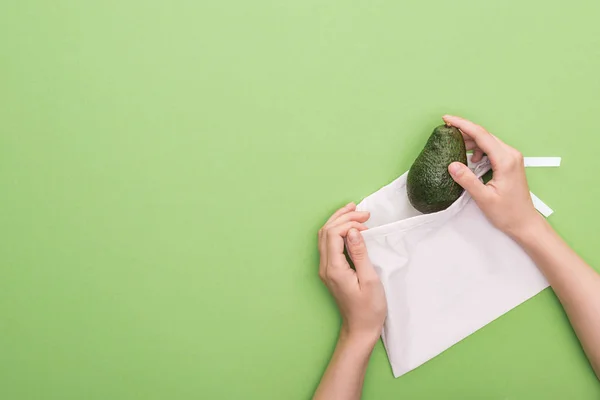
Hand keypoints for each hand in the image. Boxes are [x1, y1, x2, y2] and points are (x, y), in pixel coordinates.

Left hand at [318, 203, 386, 342]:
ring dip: (338, 221)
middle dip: (343, 217)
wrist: (360, 329)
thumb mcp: (370, 280)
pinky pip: (328, 244)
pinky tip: (349, 227)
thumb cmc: (369, 309)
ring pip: (324, 236)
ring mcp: (325, 269)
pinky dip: (338, 231)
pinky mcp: (330, 270)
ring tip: (354, 211)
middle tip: (363, 212)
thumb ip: (360, 254)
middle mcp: (325, 267)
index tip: (367, 223)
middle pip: (325, 232)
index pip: (333, 234)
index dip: (349, 223)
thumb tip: (352, 231)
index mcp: (334, 269)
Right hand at [443, 115, 542, 237]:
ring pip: (487, 141)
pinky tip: (471, 161)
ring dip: (471, 143)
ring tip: (457, 150)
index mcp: (506, 160)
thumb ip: (467, 180)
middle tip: (447, 134)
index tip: (447, 119)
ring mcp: (511, 158)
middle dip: (464, 132)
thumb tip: (452, 165)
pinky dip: (478, 150)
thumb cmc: (508, 213)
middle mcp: (511, 155)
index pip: (481, 135)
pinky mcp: (509, 162)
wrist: (524, 222)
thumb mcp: (484, 198)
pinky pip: (491, 149)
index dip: (462, 125)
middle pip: (484, 135)